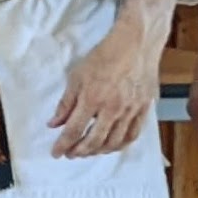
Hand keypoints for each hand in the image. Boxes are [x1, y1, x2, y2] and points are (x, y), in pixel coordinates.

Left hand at [51, 0, 181, 160]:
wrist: (135, 44)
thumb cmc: (104, 57)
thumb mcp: (77, 76)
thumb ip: (65, 103)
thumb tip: (53, 124)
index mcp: (92, 99)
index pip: (74, 131)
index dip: (63, 145)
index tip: (56, 153)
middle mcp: (112, 108)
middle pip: (94, 141)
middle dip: (79, 151)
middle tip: (71, 153)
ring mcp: (131, 110)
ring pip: (114, 142)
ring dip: (98, 151)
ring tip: (88, 150)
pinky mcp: (144, 109)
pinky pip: (132, 135)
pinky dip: (120, 145)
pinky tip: (111, 145)